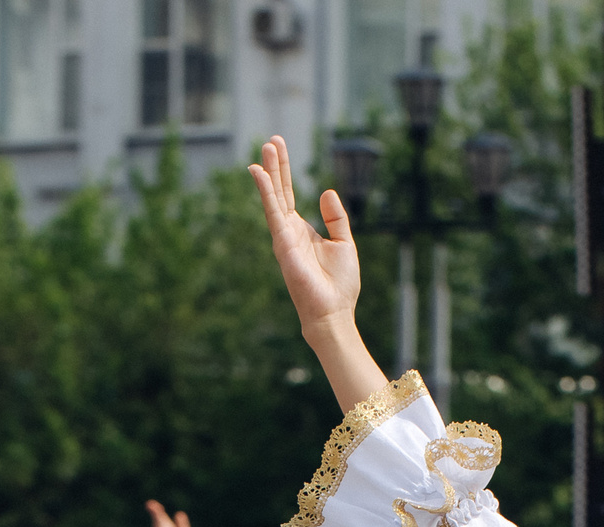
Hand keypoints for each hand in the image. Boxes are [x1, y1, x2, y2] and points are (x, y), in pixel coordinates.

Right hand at [249, 138, 388, 408]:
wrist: (334, 310)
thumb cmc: (340, 284)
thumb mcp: (344, 243)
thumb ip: (336, 218)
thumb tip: (327, 191)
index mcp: (302, 229)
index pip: (289, 193)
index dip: (284, 170)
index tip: (279, 147)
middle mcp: (288, 230)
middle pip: (279, 190)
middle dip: (275, 165)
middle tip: (271, 139)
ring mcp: (283, 235)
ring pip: (274, 196)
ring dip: (269, 171)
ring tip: (266, 147)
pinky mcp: (282, 243)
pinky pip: (272, 211)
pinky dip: (266, 190)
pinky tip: (259, 172)